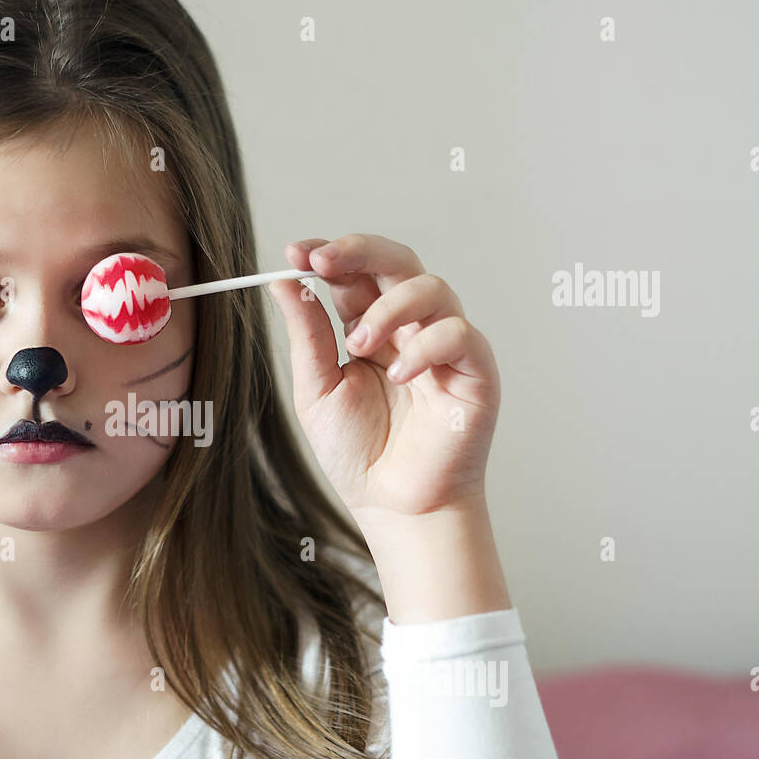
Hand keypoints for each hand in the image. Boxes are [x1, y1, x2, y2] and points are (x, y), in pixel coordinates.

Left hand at [267, 233, 501, 526]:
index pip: (354, 273)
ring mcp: (445, 346)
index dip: (328, 255)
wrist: (394, 507)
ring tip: (358, 345)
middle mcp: (410, 328)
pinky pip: (459, 335)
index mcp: (369, 327)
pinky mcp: (475, 371)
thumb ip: (307, 334)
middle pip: (396, 261)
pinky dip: (425, 347)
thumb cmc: (359, 453)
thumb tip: (282, 281)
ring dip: (388, 307)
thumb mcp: (318, 389)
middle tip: (321, 262)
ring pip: (431, 287)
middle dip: (357, 251)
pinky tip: (399, 376)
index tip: (296, 253)